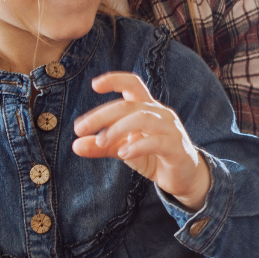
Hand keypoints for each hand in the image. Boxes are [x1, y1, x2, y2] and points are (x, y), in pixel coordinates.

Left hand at [73, 72, 210, 209]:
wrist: (183, 178)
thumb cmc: (153, 157)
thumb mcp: (123, 150)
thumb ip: (101, 147)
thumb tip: (75, 145)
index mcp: (147, 108)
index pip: (133, 84)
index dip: (115, 80)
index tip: (94, 85)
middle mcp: (160, 114)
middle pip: (129, 105)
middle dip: (102, 115)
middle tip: (80, 128)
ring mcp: (170, 129)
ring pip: (143, 118)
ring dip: (118, 128)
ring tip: (101, 141)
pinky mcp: (176, 147)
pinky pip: (156, 141)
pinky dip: (138, 145)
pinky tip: (123, 153)